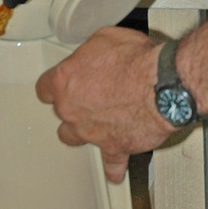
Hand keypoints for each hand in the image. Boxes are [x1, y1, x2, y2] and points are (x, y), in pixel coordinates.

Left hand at [36, 26, 169, 182]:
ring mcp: (91, 132)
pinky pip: (111, 163)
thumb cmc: (137, 61)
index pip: (45, 88)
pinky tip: (115, 170)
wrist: (162, 86)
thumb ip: (92, 52)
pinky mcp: (114, 147)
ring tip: (92, 127)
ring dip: (82, 133)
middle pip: (60, 113)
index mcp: (66, 81)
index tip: (58, 86)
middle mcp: (73, 110)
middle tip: (89, 97)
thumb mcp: (107, 38)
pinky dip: (114, 166)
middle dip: (72, 106)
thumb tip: (93, 55)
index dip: (53, 86)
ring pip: (75, 138)